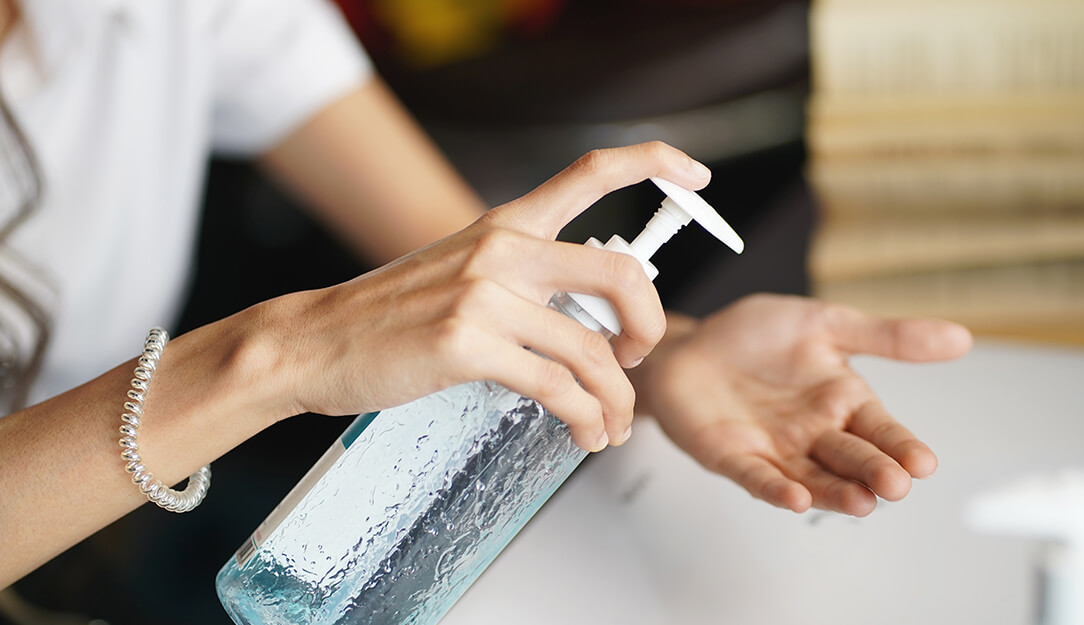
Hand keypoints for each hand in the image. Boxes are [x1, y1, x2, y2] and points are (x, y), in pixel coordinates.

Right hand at [260, 142, 711, 450]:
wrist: (313, 342)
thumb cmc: (387, 315)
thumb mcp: (460, 271)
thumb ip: (522, 279)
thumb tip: (585, 318)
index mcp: (506, 224)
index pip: (591, 171)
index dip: (654, 162)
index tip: (696, 175)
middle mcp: (502, 248)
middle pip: (621, 273)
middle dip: (651, 325)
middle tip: (640, 357)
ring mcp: (485, 294)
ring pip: (593, 351)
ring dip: (617, 399)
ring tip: (612, 425)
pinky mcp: (467, 343)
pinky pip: (557, 388)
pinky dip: (585, 418)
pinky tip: (584, 433)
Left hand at [633, 294, 971, 515]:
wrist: (690, 343)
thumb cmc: (754, 336)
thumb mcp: (826, 324)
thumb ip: (888, 337)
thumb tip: (960, 337)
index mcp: (842, 402)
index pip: (881, 430)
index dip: (901, 446)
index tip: (923, 462)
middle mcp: (814, 433)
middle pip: (851, 459)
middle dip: (874, 473)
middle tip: (896, 485)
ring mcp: (775, 450)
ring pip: (813, 478)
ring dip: (836, 493)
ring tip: (861, 502)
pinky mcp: (734, 457)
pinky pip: (757, 478)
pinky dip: (776, 489)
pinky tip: (796, 498)